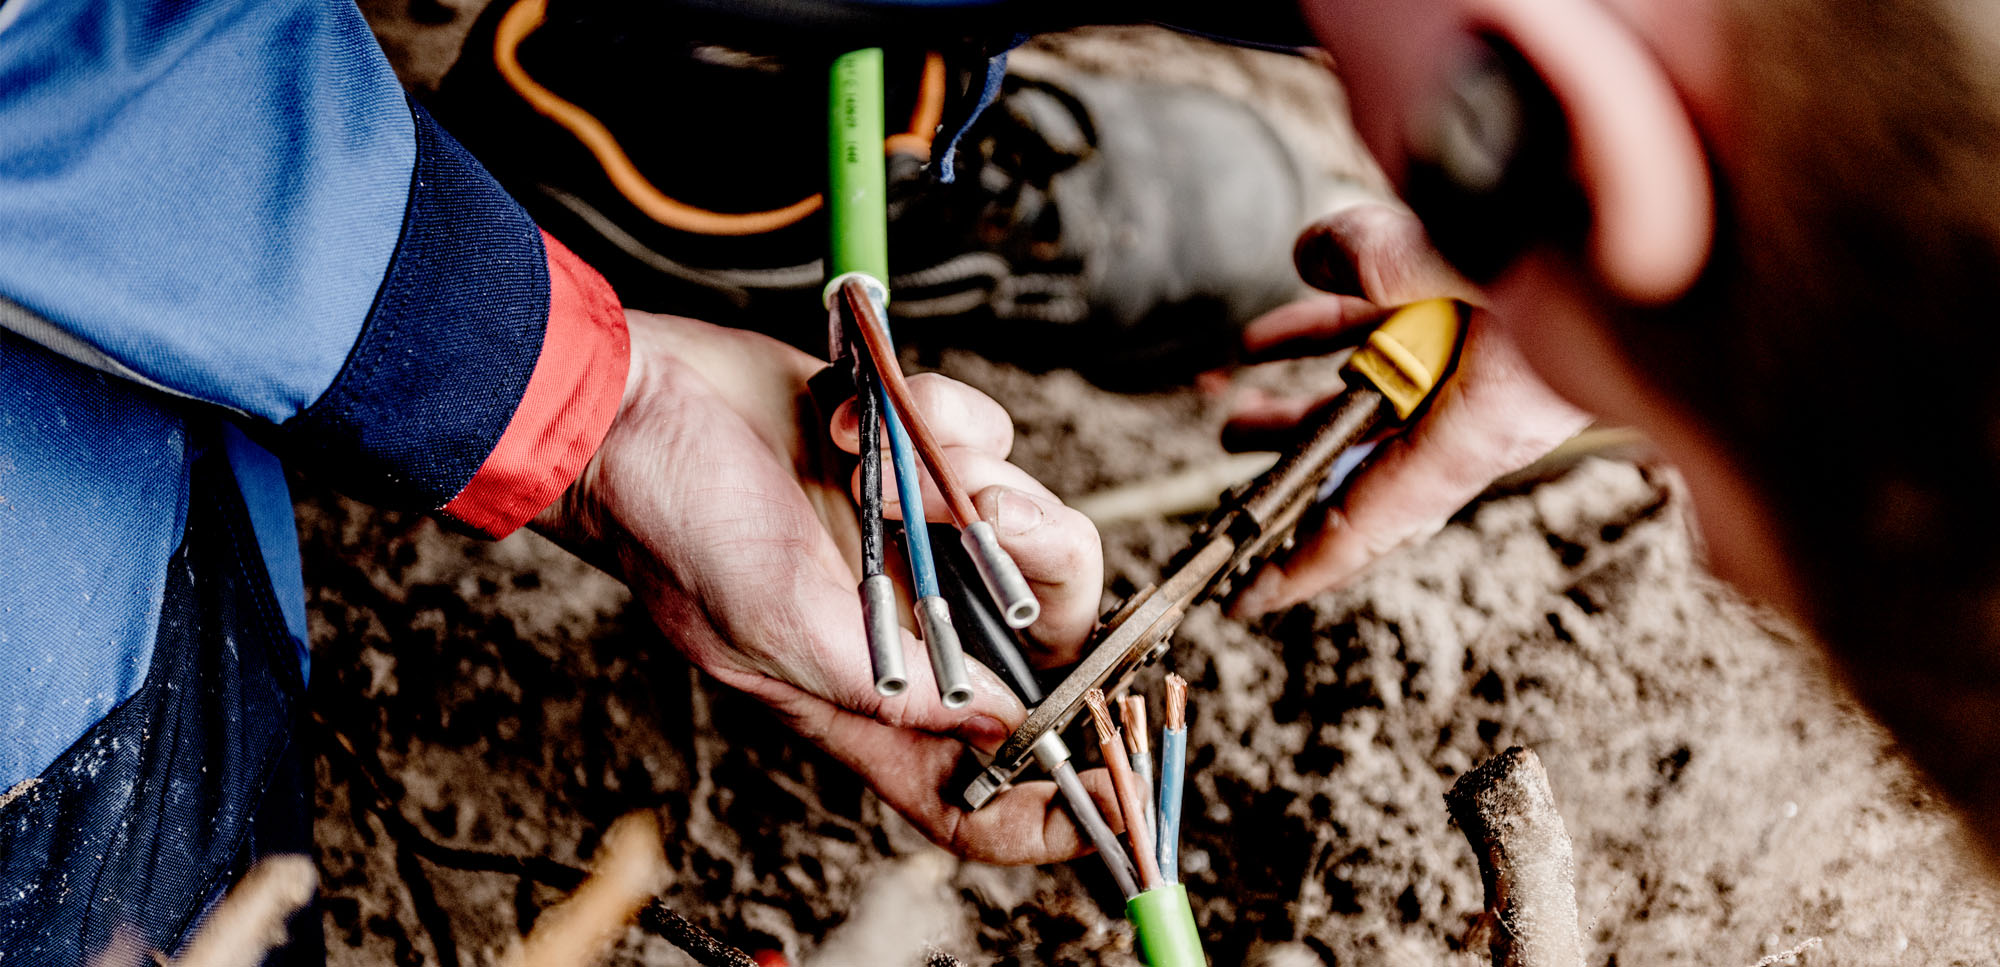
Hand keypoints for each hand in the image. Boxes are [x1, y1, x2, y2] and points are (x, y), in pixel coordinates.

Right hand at [534, 310, 1112, 862]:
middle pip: (1051, 641)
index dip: (1047, 810)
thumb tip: (1005, 724)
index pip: (971, 793)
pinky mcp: (916, 455)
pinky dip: (940, 417)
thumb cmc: (674, 522)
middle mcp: (908, 628)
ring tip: (895, 453)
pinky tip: (854, 416)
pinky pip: (987, 441)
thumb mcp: (776, 624)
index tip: (1113, 790)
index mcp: (867, 699)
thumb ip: (896, 686)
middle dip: (1044, 572)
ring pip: (1028, 524)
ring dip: (976, 476)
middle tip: (998, 519)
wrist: (629, 399)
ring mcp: (918, 540)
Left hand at [1228, 203, 1590, 614]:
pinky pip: (1393, 340)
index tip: (1249, 598)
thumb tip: (1314, 256)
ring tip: (1232, 415)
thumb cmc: (1589, 236)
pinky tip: (1274, 327)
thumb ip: (1379, 258)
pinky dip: (1331, 333)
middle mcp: (1481, 412)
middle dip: (1291, 483)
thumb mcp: (1470, 250)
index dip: (1303, 565)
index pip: (1372, 518)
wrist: (1660, 212)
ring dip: (1299, 407)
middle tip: (1229, 508)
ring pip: (1373, 403)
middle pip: (1365, 468)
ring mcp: (1487, 370)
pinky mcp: (1494, 323)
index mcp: (1478, 427)